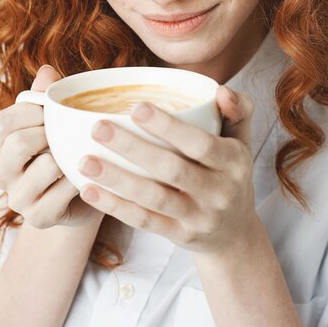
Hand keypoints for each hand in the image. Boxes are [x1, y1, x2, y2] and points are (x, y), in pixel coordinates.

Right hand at [0, 65, 103, 229]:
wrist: (83, 193)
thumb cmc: (65, 149)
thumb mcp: (54, 121)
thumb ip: (47, 98)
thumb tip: (47, 70)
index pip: (1, 123)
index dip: (29, 112)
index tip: (52, 111)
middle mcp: (0, 173)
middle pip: (17, 143)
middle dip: (49, 133)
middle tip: (67, 133)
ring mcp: (18, 198)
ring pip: (43, 167)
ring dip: (66, 157)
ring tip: (77, 154)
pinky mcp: (39, 218)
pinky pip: (61, 193)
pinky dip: (77, 180)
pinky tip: (85, 175)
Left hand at [78, 86, 255, 253]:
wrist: (236, 232)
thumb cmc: (231, 173)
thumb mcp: (243, 141)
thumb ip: (238, 110)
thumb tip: (221, 90)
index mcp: (234, 162)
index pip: (202, 144)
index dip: (169, 128)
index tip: (136, 108)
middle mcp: (220, 192)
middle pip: (173, 170)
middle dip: (133, 149)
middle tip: (98, 129)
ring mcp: (199, 217)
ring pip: (154, 198)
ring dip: (117, 180)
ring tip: (85, 161)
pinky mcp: (179, 236)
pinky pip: (145, 221)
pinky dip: (115, 207)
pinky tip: (89, 190)